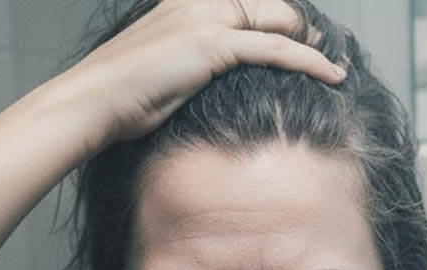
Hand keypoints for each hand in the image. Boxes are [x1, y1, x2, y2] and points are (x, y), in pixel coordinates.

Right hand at [54, 0, 344, 147]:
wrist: (93, 102)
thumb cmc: (120, 97)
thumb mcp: (159, 69)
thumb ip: (190, 63)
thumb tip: (209, 81)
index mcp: (184, 3)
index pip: (245, 1)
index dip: (276, 17)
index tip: (298, 36)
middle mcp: (198, 1)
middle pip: (268, 4)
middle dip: (300, 26)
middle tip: (323, 51)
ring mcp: (206, 18)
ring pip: (278, 20)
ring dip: (312, 42)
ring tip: (333, 65)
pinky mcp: (214, 43)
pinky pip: (277, 48)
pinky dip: (310, 62)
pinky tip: (331, 76)